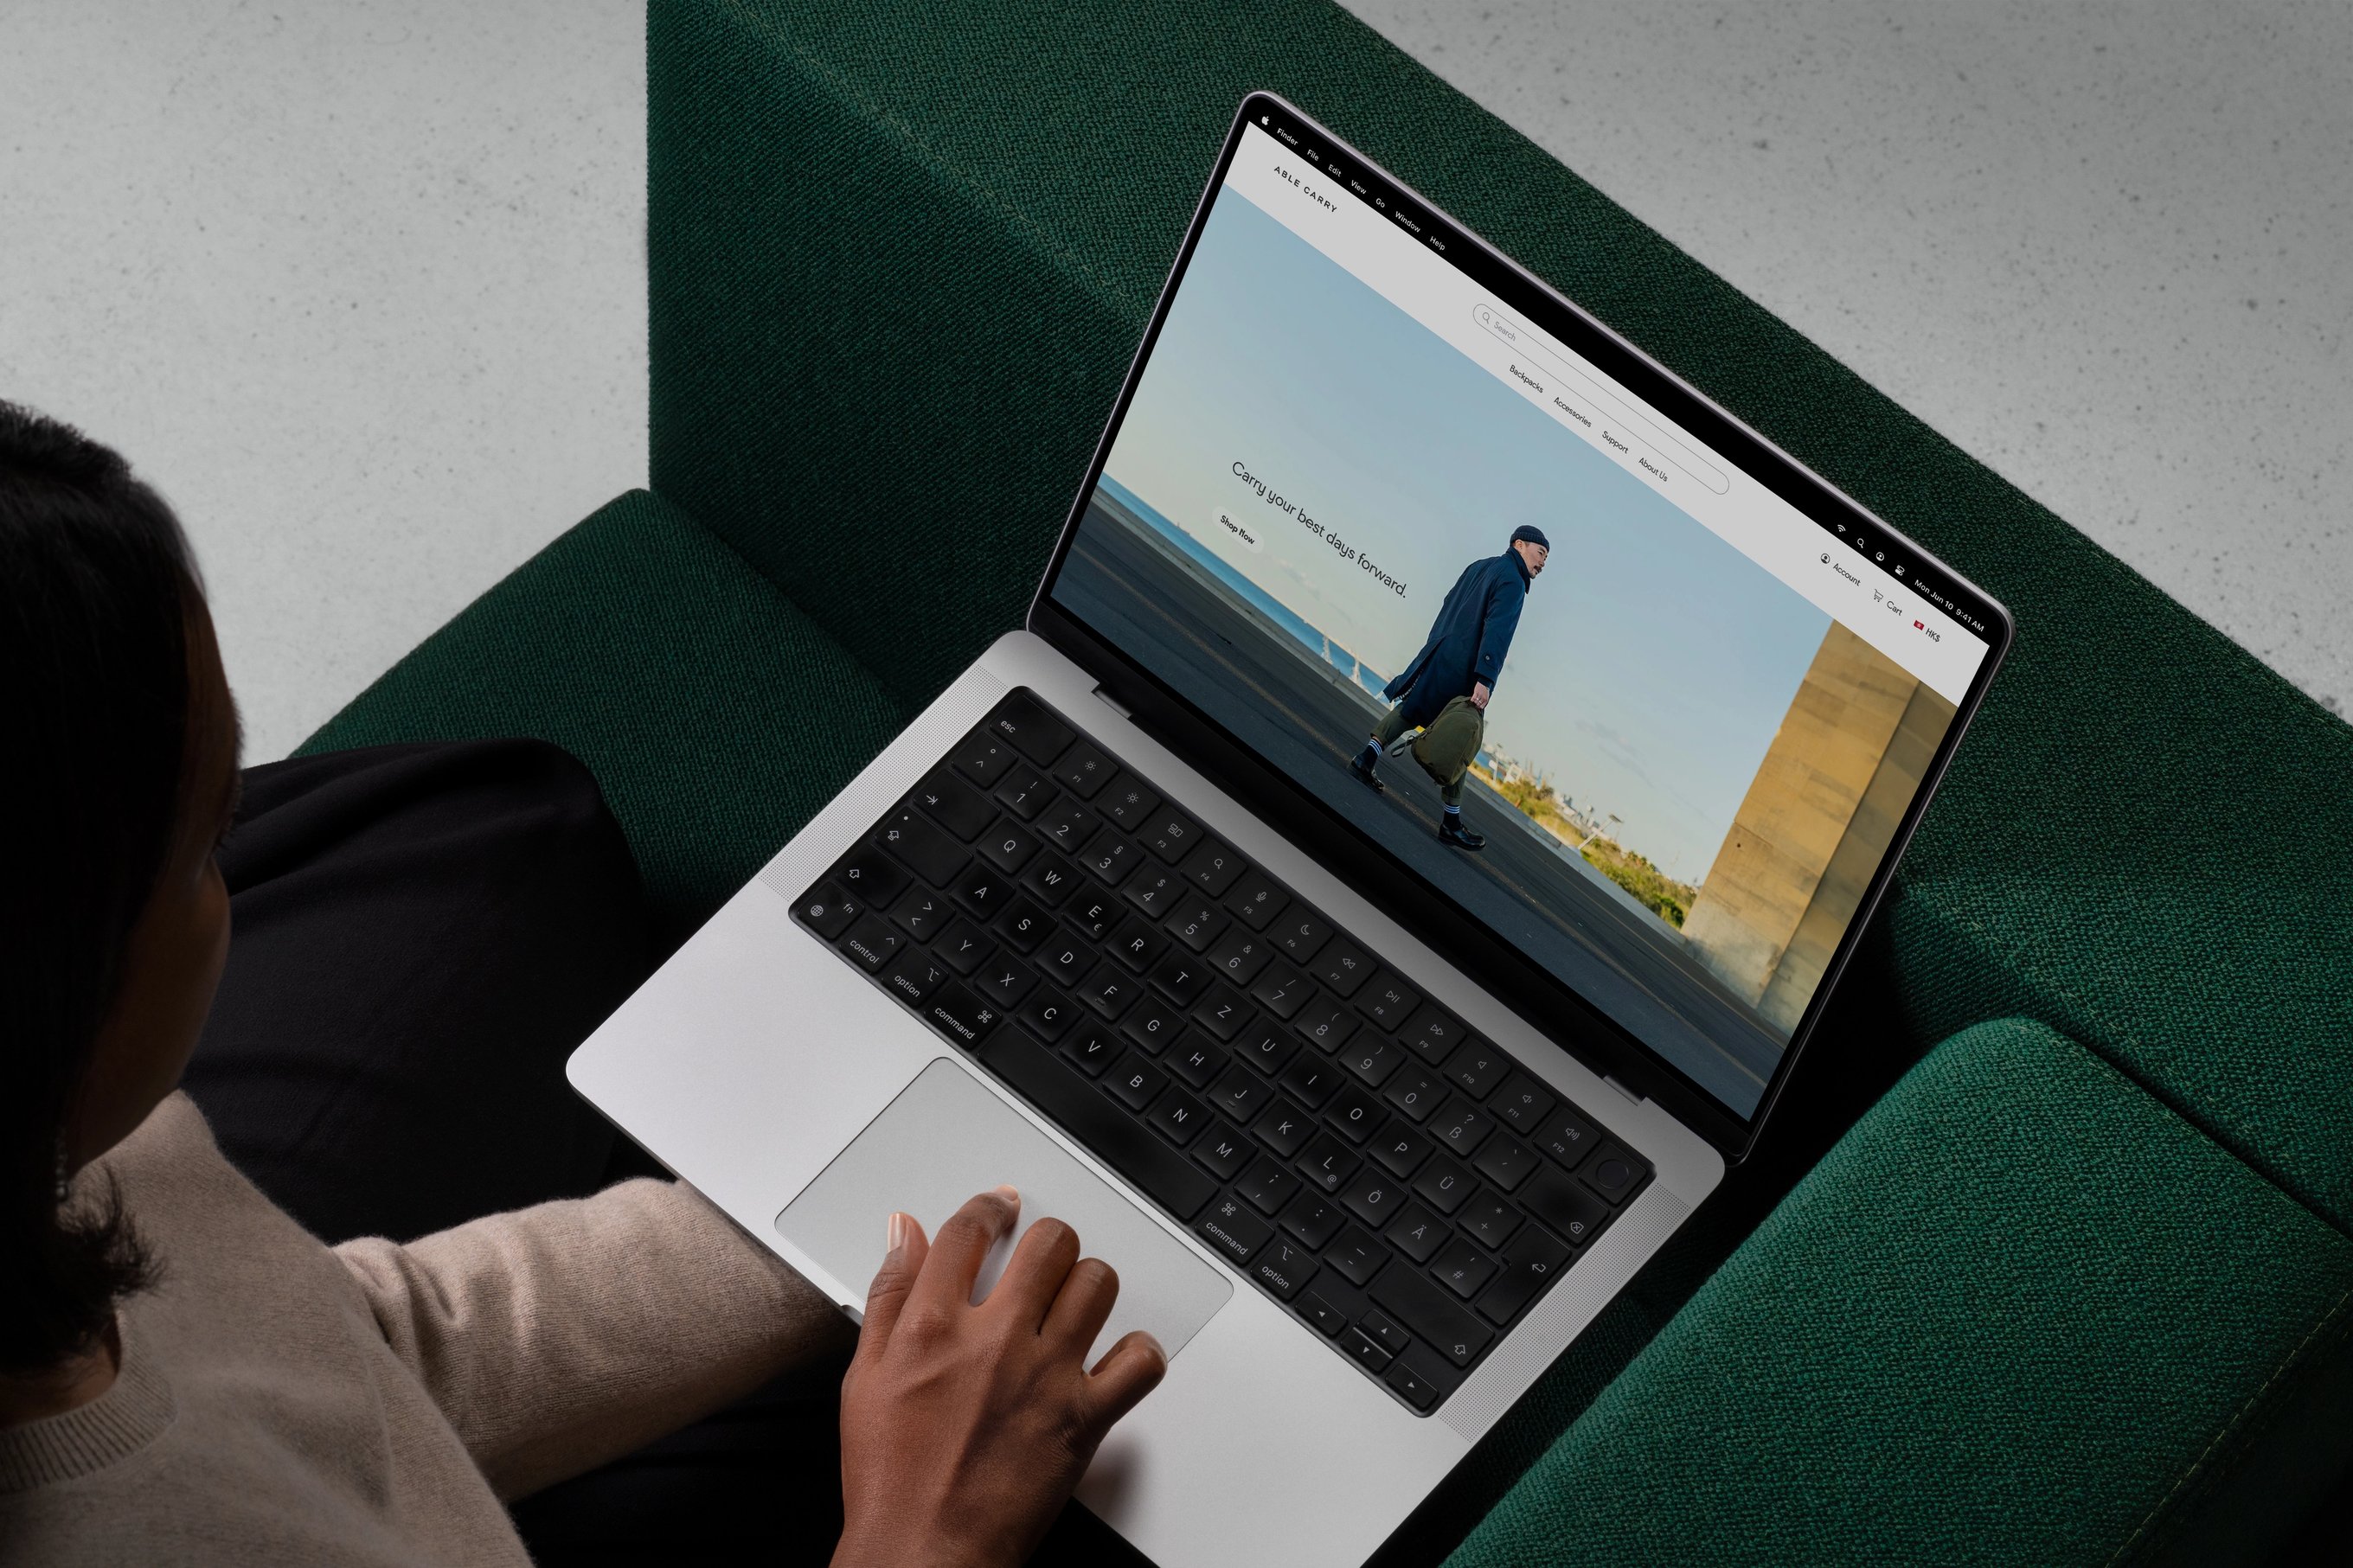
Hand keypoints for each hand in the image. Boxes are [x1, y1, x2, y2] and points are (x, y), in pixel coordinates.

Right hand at [832, 1187, 1167, 1567]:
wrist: (924, 1552)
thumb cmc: (891, 1479)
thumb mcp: (864, 1377)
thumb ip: (887, 1295)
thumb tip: (904, 1233)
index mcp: (933, 1327)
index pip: (970, 1230)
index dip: (990, 1206)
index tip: (1001, 1206)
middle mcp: (994, 1341)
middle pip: (1048, 1244)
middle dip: (1047, 1242)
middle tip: (1043, 1260)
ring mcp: (1046, 1377)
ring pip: (1097, 1284)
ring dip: (1088, 1286)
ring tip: (1073, 1304)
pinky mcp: (1084, 1418)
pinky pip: (1139, 1361)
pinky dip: (1136, 1353)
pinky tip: (1114, 1358)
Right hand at [1470, 681, 1490, 709]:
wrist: (1484, 683)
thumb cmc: (1485, 689)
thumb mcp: (1487, 696)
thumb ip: (1484, 700)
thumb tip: (1481, 704)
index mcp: (1486, 699)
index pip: (1482, 706)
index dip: (1479, 707)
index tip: (1477, 707)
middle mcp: (1483, 697)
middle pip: (1478, 704)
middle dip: (1476, 704)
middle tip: (1475, 704)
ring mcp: (1479, 695)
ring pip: (1475, 701)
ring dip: (1474, 702)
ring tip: (1474, 701)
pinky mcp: (1476, 692)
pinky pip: (1473, 698)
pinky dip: (1472, 699)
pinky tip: (1471, 700)